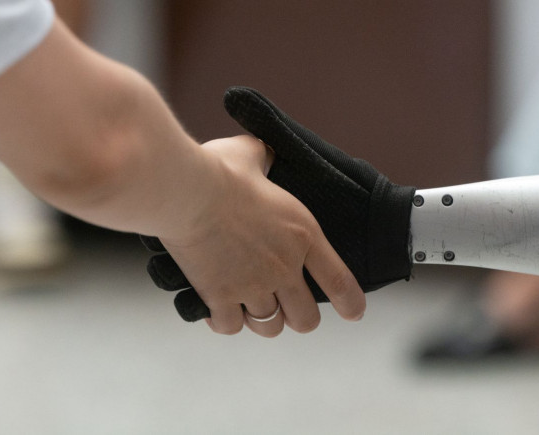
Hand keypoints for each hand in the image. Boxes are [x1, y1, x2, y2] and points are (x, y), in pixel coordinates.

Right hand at [145, 87, 416, 323]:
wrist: (184, 190)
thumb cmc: (217, 169)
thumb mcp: (252, 154)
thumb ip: (264, 157)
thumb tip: (262, 151)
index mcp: (303, 234)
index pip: (340, 281)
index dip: (351, 303)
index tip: (354, 313)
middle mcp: (284, 267)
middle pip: (305, 318)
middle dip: (297, 316)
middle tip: (285, 306)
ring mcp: (252, 286)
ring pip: (269, 326)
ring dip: (261, 319)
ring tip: (249, 307)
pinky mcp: (219, 297)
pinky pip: (230, 326)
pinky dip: (224, 321)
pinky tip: (217, 310)